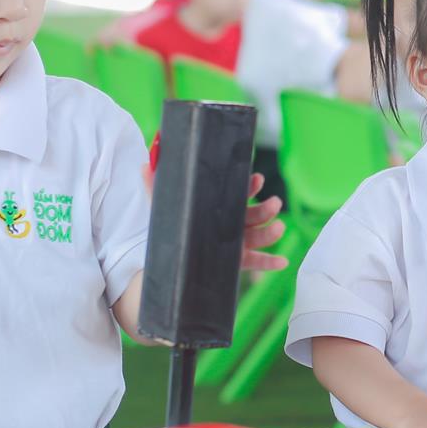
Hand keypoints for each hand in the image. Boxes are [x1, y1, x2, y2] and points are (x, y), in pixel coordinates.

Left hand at [141, 165, 286, 272]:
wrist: (170, 257)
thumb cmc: (174, 227)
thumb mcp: (166, 206)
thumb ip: (156, 185)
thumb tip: (144, 164)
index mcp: (219, 208)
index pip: (237, 193)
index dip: (249, 186)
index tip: (257, 179)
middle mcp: (231, 224)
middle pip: (254, 214)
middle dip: (267, 208)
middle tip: (275, 203)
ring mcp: (237, 243)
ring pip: (258, 236)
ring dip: (272, 232)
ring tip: (279, 228)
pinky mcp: (237, 261)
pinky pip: (257, 262)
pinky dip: (270, 262)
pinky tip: (282, 261)